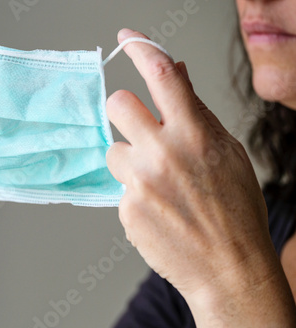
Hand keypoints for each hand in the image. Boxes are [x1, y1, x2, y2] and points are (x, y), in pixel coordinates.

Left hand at [106, 29, 278, 298]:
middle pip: (117, 104)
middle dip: (125, 111)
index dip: (141, 48)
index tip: (127, 37)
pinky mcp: (126, 208)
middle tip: (140, 128)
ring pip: (113, 150)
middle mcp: (163, 152)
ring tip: (158, 184)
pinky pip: (119, 187)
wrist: (229, 269)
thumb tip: (177, 72)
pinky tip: (159, 210)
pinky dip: (135, 193)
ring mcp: (140, 182)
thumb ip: (197, 110)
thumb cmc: (235, 210)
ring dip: (130, 160)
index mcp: (195, 133)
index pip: (162, 75)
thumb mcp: (227, 152)